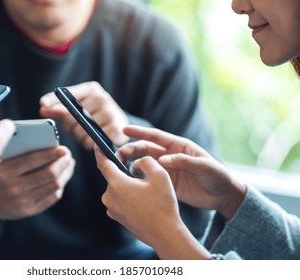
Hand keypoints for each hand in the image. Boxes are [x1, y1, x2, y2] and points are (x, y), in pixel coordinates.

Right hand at [0, 146, 74, 219]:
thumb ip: (13, 150)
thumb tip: (42, 140)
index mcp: (5, 172)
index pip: (33, 161)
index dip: (51, 154)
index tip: (63, 149)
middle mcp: (14, 188)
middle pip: (48, 174)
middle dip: (63, 163)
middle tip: (68, 156)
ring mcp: (22, 201)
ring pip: (54, 186)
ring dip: (65, 174)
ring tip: (69, 165)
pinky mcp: (29, 211)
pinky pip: (52, 197)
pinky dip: (60, 186)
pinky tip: (62, 178)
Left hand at [40, 81, 128, 148]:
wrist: (120, 124)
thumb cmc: (95, 115)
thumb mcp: (79, 107)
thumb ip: (60, 108)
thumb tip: (42, 107)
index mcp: (92, 89)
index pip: (68, 94)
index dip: (53, 99)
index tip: (42, 104)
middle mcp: (102, 97)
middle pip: (71, 116)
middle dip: (68, 127)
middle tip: (73, 130)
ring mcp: (110, 112)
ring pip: (80, 130)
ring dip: (79, 137)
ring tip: (85, 134)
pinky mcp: (115, 127)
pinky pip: (91, 140)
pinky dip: (88, 143)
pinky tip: (93, 140)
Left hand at [94, 146, 210, 259]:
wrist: (164, 234)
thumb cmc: (162, 205)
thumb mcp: (160, 175)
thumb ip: (146, 161)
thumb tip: (138, 162)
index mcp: (116, 184)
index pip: (103, 162)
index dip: (100, 151)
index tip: (97, 144)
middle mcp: (109, 196)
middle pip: (114, 176)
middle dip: (125, 171)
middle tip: (142, 173)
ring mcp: (112, 209)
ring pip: (118, 188)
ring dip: (129, 185)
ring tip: (147, 190)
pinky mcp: (117, 217)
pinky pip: (121, 200)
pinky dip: (129, 196)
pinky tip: (145, 201)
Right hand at [118, 125, 245, 219]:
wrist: (223, 196)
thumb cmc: (217, 175)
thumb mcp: (203, 166)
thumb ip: (183, 161)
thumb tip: (162, 160)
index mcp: (178, 146)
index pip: (155, 136)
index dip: (139, 132)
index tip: (124, 129)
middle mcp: (169, 155)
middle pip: (146, 149)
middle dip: (131, 149)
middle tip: (119, 154)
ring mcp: (166, 170)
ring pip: (144, 164)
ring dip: (133, 164)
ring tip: (123, 169)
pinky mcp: (166, 183)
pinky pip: (149, 179)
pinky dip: (139, 179)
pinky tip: (132, 182)